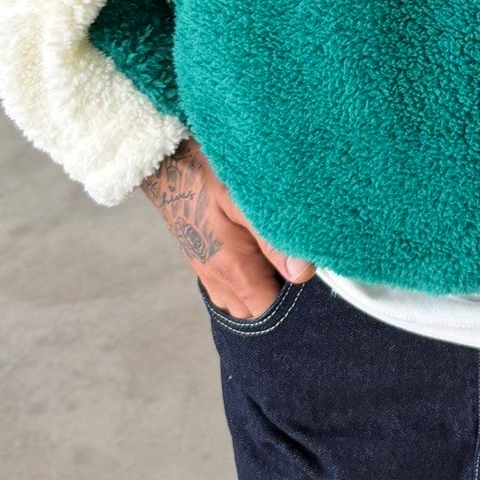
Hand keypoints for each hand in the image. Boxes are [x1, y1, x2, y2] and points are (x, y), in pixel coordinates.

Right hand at [140, 137, 314, 318]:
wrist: (170, 166)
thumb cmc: (205, 178)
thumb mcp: (243, 202)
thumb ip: (272, 240)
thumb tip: (302, 273)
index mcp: (232, 271)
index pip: (271, 311)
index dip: (295, 300)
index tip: (309, 277)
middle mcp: (219, 283)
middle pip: (259, 313)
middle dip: (281, 297)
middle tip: (296, 264)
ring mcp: (210, 277)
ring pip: (245, 305)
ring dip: (264, 290)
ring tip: (278, 259)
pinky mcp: (206, 268)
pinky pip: (232, 292)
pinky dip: (249, 283)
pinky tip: (259, 256)